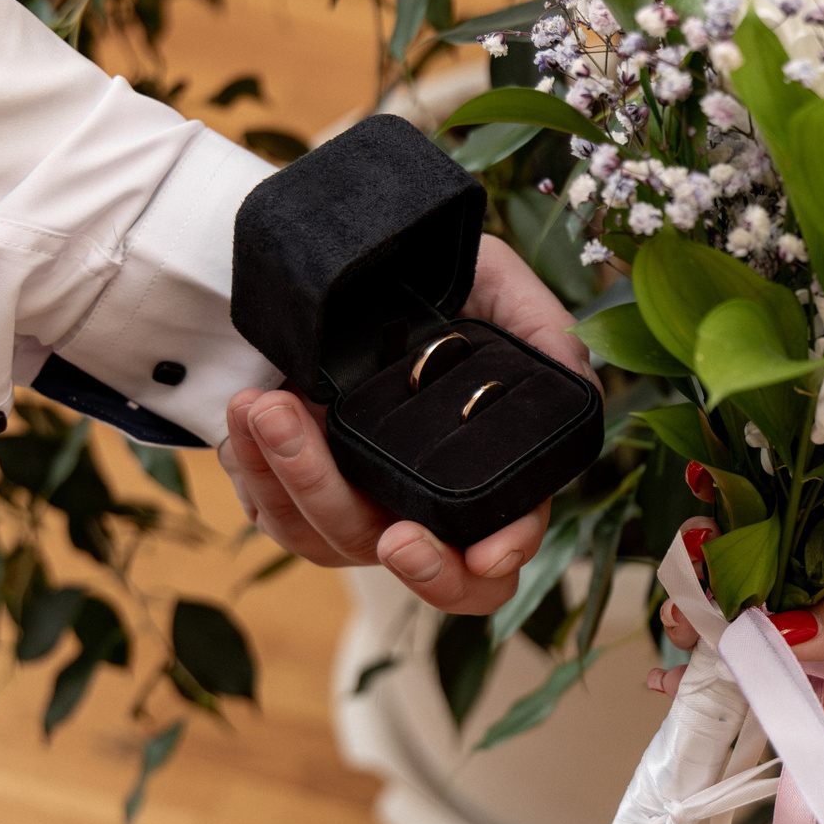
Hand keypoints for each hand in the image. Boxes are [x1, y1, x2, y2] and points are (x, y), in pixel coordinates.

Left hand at [218, 234, 599, 613]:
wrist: (338, 255)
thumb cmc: (430, 272)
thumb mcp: (499, 286)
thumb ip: (545, 333)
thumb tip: (576, 385)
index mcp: (485, 464)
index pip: (505, 537)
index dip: (503, 557)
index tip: (489, 551)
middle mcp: (424, 495)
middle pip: (428, 568)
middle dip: (417, 566)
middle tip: (399, 537)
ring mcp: (359, 497)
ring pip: (334, 538)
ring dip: (300, 481)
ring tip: (268, 406)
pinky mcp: (295, 488)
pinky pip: (274, 513)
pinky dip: (254, 470)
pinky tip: (246, 415)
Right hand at [652, 517, 823, 757]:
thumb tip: (777, 631)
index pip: (787, 542)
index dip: (738, 538)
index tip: (696, 527)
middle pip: (764, 603)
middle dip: (714, 602)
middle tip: (677, 605)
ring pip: (770, 659)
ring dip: (719, 654)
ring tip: (676, 645)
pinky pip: (802, 713)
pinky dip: (757, 705)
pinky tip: (713, 690)